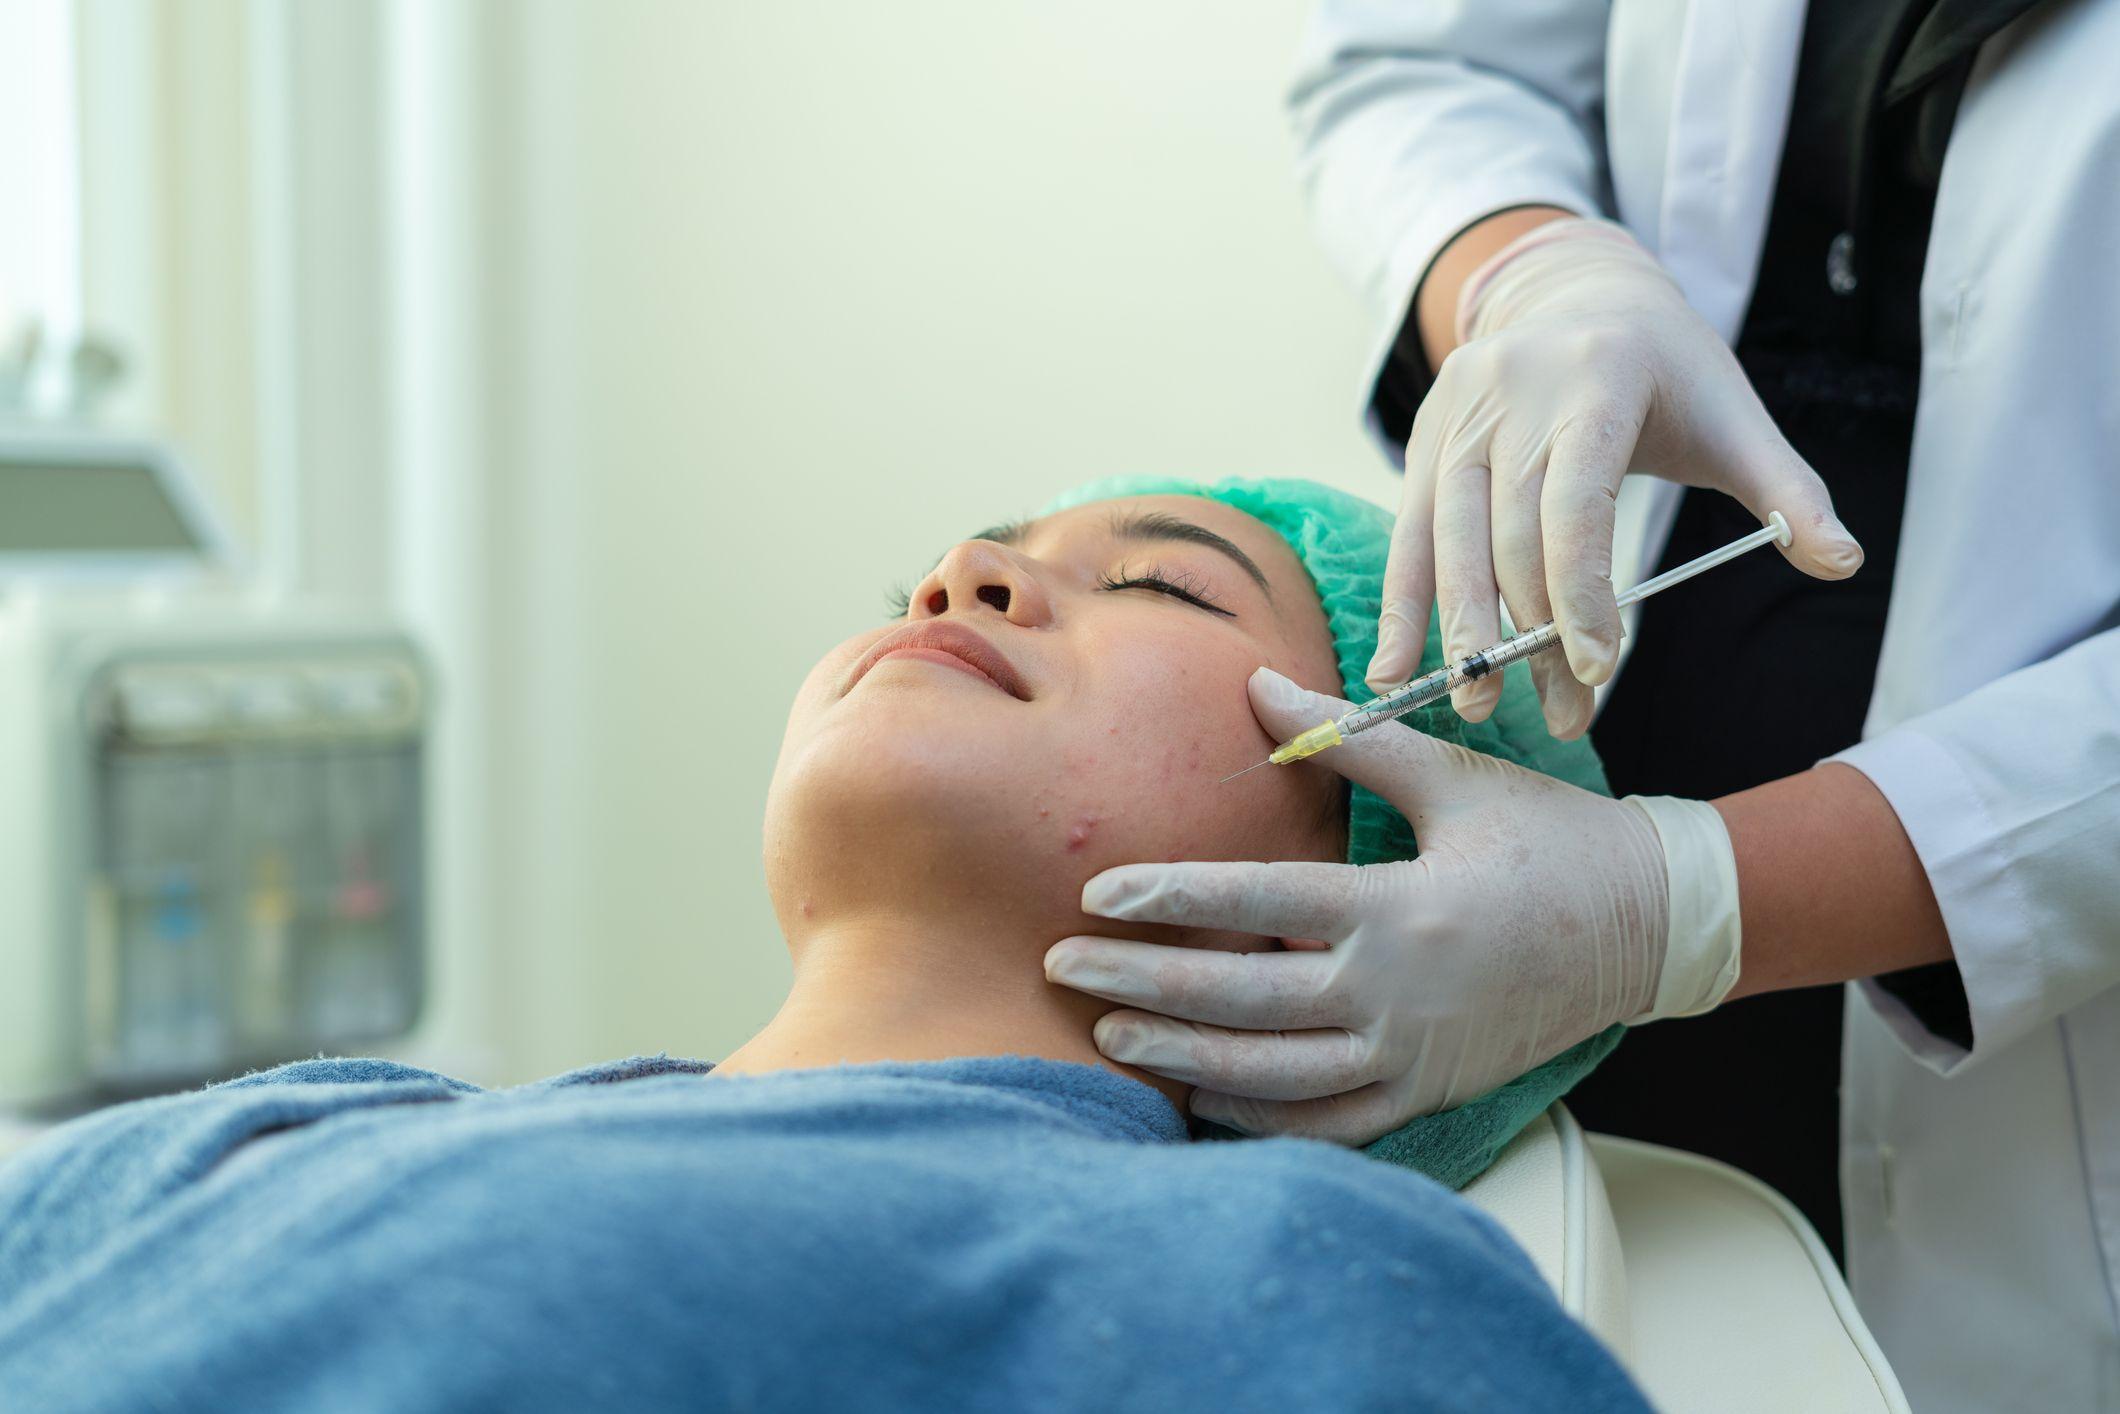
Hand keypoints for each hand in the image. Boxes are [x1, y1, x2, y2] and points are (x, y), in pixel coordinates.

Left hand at [1044, 668, 1741, 1143]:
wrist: (1650, 926)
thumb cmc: (1550, 842)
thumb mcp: (1454, 779)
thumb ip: (1346, 740)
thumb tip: (1255, 685)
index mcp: (1400, 908)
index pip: (1257, 902)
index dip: (1170, 898)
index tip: (1095, 894)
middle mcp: (1398, 992)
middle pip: (1242, 1000)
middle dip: (1141, 987)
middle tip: (1061, 971)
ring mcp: (1413, 1056)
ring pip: (1273, 1076)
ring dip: (1183, 1059)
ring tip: (1110, 1038)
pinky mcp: (1429, 1092)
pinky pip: (1328, 1124)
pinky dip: (1257, 1118)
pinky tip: (1196, 1097)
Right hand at [1374, 215, 1863, 738]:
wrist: (1579, 294)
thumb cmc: (1667, 373)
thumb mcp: (1735, 418)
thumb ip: (1788, 490)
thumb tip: (1845, 560)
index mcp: (1595, 380)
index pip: (1577, 505)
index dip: (1583, 594)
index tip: (1598, 671)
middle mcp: (1512, 390)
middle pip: (1513, 536)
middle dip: (1535, 636)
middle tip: (1565, 717)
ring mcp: (1457, 411)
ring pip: (1450, 539)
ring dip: (1462, 632)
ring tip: (1480, 705)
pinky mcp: (1424, 436)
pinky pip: (1409, 532)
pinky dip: (1405, 604)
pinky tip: (1397, 667)